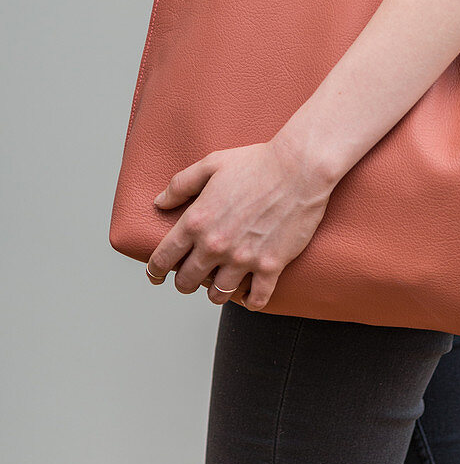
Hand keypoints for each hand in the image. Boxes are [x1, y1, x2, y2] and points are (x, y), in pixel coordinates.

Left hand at [145, 133, 336, 309]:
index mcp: (197, 221)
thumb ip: (180, 184)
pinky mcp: (271, 265)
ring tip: (220, 286)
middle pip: (187, 282)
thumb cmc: (257, 162)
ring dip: (215, 293)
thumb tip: (159, 203)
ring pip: (218, 295)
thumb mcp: (212, 164)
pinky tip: (249, 296)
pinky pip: (256, 299)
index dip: (154, 271)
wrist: (300, 168)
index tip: (156, 275)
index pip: (163, 258)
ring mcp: (244, 258)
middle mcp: (216, 244)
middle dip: (184, 283)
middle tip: (190, 279)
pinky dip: (251, 301)